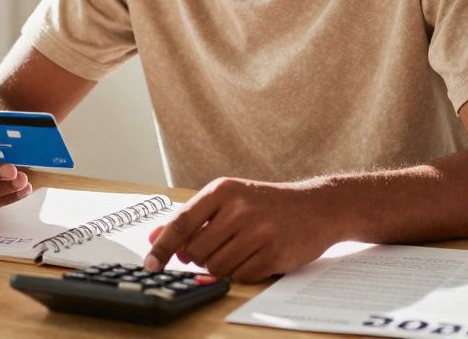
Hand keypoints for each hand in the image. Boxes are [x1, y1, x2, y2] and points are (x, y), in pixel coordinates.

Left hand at [144, 177, 338, 282]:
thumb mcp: (229, 200)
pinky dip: (242, 273)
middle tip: (219, 245)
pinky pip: (240, 277)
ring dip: (222, 266)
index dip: (161, 247)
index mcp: (223, 190)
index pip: (181, 223)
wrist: (317, 207)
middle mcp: (239, 209)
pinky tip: (255, 256)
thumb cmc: (266, 204)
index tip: (150, 264)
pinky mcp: (274, 254)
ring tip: (240, 249)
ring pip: (216, 267)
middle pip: (196, 251)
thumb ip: (191, 219)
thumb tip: (153, 239)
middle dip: (201, 256)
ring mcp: (258, 232)